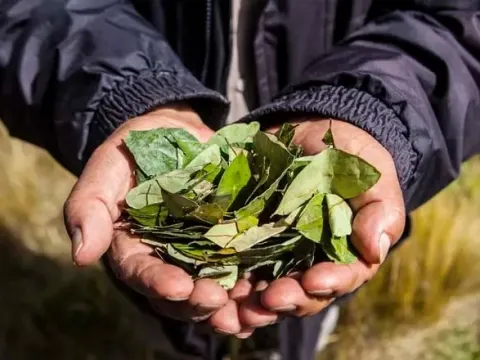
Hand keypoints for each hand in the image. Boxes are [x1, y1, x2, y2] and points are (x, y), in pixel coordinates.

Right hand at [64, 105, 242, 329]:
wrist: (177, 132)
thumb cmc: (136, 148)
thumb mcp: (108, 166)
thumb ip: (90, 205)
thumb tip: (81, 256)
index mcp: (133, 246)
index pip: (141, 272)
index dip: (158, 283)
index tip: (178, 287)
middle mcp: (167, 258)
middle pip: (179, 293)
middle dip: (197, 301)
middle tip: (217, 300)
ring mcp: (201, 252)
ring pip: (212, 289)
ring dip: (229, 305)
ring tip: (248, 311)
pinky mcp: (230, 241)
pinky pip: (241, 269)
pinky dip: (252, 286)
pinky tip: (267, 295)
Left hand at [231, 119, 405, 329]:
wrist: (311, 135)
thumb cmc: (350, 157)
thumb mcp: (371, 176)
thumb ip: (379, 210)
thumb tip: (374, 249)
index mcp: (345, 253)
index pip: (341, 277)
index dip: (329, 283)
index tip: (314, 281)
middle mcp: (310, 261)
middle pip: (301, 293)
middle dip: (287, 300)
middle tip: (270, 300)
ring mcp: (277, 253)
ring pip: (267, 289)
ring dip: (255, 304)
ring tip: (241, 309)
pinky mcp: (249, 239)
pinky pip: (237, 266)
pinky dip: (228, 284)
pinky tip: (216, 293)